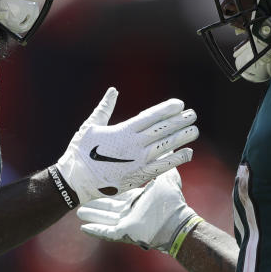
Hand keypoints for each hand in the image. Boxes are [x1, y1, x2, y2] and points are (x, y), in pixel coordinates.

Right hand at [55, 88, 197, 203]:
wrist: (76, 180)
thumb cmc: (80, 152)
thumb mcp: (90, 125)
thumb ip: (104, 108)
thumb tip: (113, 90)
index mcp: (123, 130)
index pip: (151, 116)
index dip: (167, 109)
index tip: (180, 104)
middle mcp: (134, 145)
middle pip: (162, 130)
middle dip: (179, 121)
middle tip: (193, 114)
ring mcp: (138, 161)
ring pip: (165, 146)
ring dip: (182, 138)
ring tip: (194, 130)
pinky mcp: (139, 176)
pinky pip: (163, 166)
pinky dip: (177, 160)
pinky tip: (188, 153)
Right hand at [77, 169, 199, 253]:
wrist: (176, 223)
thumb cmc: (173, 202)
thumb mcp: (167, 179)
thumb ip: (164, 165)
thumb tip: (170, 147)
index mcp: (138, 199)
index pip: (120, 191)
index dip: (109, 185)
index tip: (99, 178)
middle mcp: (131, 210)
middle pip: (108, 205)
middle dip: (95, 201)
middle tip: (83, 194)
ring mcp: (126, 222)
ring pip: (104, 217)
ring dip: (91, 214)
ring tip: (78, 210)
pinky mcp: (124, 233)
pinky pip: (106, 232)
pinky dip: (95, 230)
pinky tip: (83, 228)